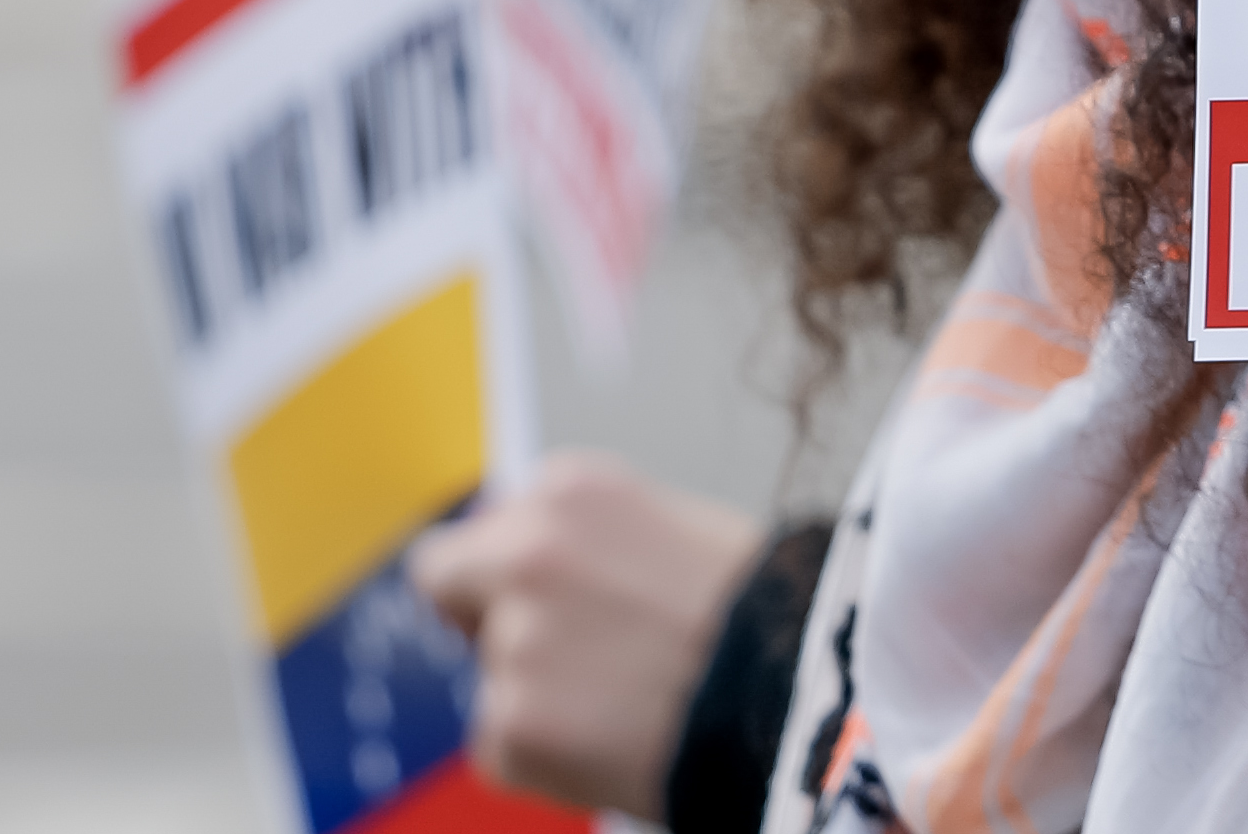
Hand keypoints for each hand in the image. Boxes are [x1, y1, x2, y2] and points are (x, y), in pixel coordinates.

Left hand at [409, 453, 767, 815]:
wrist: (801, 689)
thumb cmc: (762, 613)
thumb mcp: (671, 529)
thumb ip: (584, 539)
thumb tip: (513, 555)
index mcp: (568, 490)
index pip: (486, 527)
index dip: (516, 569)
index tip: (555, 600)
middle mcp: (526, 550)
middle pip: (446, 581)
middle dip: (484, 617)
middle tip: (560, 656)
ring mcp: (516, 638)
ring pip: (490, 676)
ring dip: (537, 695)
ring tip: (626, 702)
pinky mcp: (512, 722)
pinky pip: (501, 746)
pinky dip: (545, 757)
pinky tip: (615, 742)